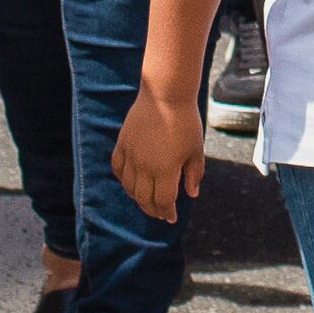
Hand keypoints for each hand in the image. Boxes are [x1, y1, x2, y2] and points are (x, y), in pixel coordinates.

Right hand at [112, 85, 206, 221]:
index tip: (171, 217)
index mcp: (165, 170)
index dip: (167, 212)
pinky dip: (123, 180)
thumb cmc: (186, 121)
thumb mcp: (196, 149)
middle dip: (152, 209)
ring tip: (146, 200)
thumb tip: (192, 194)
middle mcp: (144, 167)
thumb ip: (193, 174)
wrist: (165, 94)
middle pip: (144, 198)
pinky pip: (118, 168)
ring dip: (137, 198)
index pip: (163, 201)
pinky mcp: (122, 143)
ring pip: (128, 186)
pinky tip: (130, 182)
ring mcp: (131, 155)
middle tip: (160, 213)